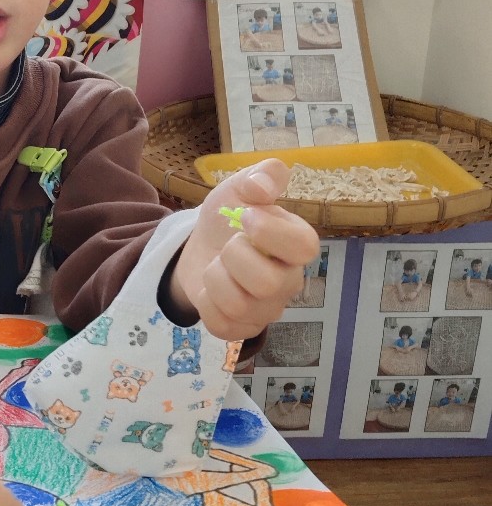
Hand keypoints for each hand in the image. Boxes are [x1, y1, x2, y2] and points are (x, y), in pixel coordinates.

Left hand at [168, 159, 319, 338]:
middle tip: (227, 245)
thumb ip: (259, 177)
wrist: (200, 246)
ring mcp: (267, 309)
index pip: (305, 248)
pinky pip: (222, 325)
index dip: (270, 232)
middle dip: (234, 258)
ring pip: (239, 306)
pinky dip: (206, 304)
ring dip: (215, 279)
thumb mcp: (240, 188)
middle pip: (267, 283)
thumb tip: (261, 184)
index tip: (246, 217)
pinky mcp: (243, 328)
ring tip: (218, 266)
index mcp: (296, 244)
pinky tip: (210, 289)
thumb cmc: (228, 218)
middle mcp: (288, 281)